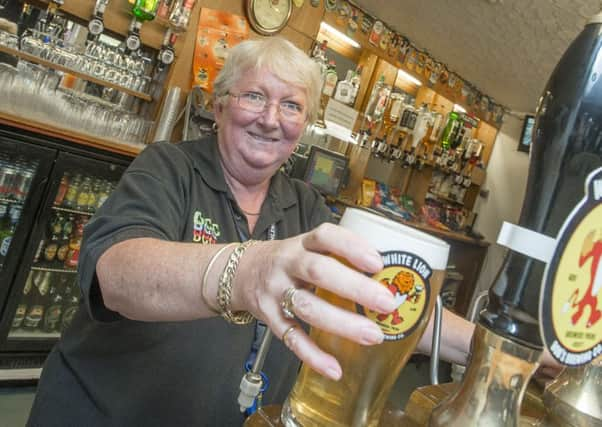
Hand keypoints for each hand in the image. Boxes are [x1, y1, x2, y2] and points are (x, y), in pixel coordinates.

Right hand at [232, 223, 397, 379]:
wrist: (241, 272)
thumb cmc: (288, 261)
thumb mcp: (307, 247)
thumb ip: (338, 256)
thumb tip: (390, 275)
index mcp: (302, 244)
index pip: (325, 237)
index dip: (351, 247)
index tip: (377, 263)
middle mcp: (287, 264)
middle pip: (318, 272)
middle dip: (354, 287)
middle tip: (387, 302)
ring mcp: (276, 291)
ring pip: (307, 307)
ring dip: (341, 323)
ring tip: (373, 335)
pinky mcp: (269, 318)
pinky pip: (291, 338)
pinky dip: (313, 356)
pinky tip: (335, 368)